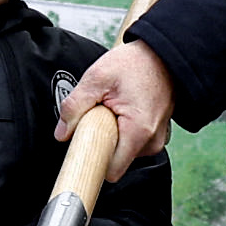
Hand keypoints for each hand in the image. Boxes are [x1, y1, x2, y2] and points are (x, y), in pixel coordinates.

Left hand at [64, 43, 172, 173]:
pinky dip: (123, 129)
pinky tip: (124, 110)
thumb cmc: (137, 63)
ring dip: (112, 134)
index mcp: (138, 131)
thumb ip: (75, 106)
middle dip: (101, 142)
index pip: (110, 171)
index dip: (92, 161)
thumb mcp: (97, 77)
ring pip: (122, 151)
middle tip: (100, 114)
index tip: (82, 150)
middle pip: (115, 161)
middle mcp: (152, 141)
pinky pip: (132, 142)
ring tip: (114, 108)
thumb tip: (62, 132)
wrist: (164, 54)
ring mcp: (156, 139)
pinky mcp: (156, 134)